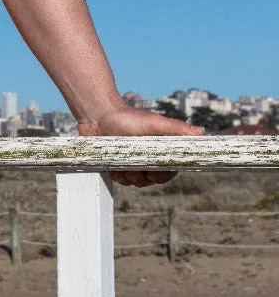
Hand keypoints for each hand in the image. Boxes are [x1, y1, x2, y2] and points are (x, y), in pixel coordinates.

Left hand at [77, 106, 203, 187]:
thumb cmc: (126, 117)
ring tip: (122, 167)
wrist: (96, 115)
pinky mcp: (115, 164)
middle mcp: (146, 156)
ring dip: (130, 179)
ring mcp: (130, 161)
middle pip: (152, 179)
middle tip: (135, 171)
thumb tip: (201, 132)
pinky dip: (118, 177)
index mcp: (159, 149)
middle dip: (144, 179)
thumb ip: (175, 128)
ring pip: (136, 181)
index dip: (164, 176)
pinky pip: (120, 180)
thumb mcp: (153, 122)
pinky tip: (113, 169)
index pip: (169, 170)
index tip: (155, 174)